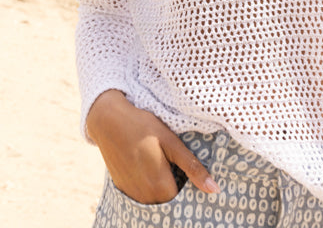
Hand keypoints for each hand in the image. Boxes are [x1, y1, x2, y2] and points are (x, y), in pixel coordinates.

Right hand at [86, 90, 220, 204]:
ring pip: (155, 201)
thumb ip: (192, 167)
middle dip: (177, 191)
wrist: (107, 120)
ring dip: (162, 190)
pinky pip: (141, 196)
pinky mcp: (122, 188)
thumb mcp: (171, 142)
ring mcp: (131, 194)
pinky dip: (148, 187)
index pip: (183, 202)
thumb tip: (215, 190)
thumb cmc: (142, 126)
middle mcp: (144, 197)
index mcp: (159, 187)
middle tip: (177, 167)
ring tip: (164, 165)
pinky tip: (149, 166)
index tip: (192, 176)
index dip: (190, 190)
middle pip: (168, 203)